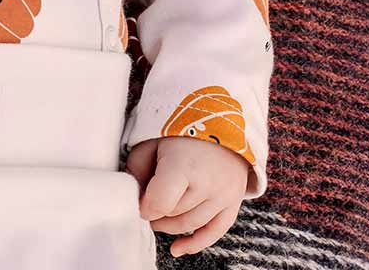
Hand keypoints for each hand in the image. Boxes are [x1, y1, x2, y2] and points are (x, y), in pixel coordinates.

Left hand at [125, 136, 248, 257]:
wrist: (222, 119)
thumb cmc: (182, 128)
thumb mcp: (153, 139)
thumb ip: (138, 166)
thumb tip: (134, 195)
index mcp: (184, 166)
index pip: (160, 203)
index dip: (145, 206)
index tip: (139, 200)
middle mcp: (207, 184)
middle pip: (173, 214)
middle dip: (156, 212)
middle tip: (147, 203)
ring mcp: (224, 195)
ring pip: (191, 224)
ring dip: (171, 226)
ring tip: (158, 216)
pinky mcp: (234, 202)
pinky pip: (216, 232)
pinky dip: (196, 243)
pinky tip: (178, 249)